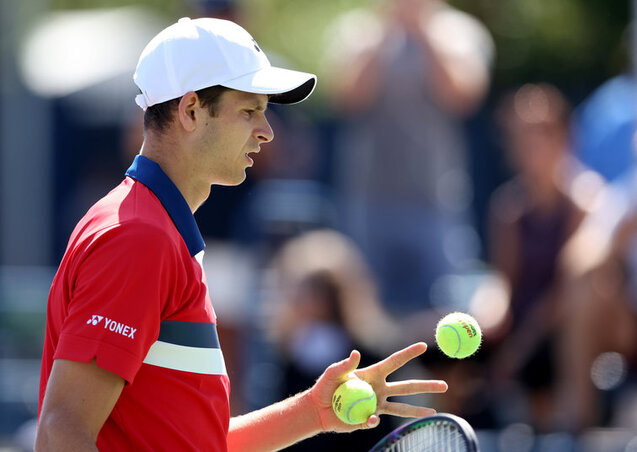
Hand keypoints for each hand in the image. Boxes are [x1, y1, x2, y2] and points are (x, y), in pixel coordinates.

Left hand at [307, 342, 447, 431]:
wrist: (318, 410)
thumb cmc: (325, 387)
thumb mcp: (333, 373)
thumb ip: (345, 364)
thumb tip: (356, 354)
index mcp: (373, 374)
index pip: (395, 362)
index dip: (409, 353)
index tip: (424, 345)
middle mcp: (379, 389)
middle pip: (407, 387)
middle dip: (426, 385)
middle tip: (445, 385)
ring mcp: (377, 405)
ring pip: (402, 408)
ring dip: (418, 410)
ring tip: (434, 411)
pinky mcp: (369, 420)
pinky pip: (377, 422)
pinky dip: (372, 421)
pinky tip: (368, 418)